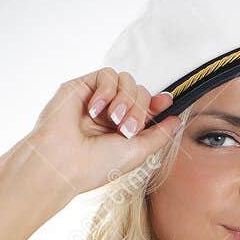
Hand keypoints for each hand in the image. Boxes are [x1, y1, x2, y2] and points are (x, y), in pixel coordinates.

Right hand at [11, 68, 179, 201]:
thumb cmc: (95, 165)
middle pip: (141, 92)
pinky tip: (96, 109)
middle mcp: (110, 113)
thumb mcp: (138, 153)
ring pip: (127, 80)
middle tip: (127, 129)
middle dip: (140, 109)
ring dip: (126, 99)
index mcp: (123, 129)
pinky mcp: (82, 87)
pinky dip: (107, 90)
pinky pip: (107, 74)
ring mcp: (97, 100)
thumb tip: (177, 119)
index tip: (165, 103)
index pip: (147, 107)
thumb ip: (159, 135)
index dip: (158, 103)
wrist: (62, 162)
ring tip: (113, 120)